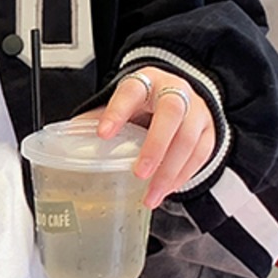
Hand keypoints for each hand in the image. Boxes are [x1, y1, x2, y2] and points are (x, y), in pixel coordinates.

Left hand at [93, 67, 216, 208]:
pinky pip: (200, 155)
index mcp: (146, 82)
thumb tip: (66, 139)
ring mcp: (197, 111)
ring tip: (150, 196)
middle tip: (138, 173)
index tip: (102, 134)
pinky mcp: (210, 131)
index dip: (117, 112)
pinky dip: (183, 176)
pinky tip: (167, 191)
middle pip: (171, 114)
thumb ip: (97, 118)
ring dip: (169, 172)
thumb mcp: (120, 103)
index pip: (131, 91)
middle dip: (155, 146)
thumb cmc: (144, 103)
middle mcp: (175, 91)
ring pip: (189, 139)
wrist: (179, 94)